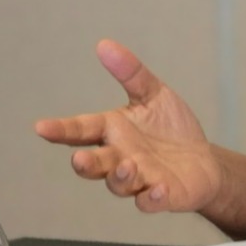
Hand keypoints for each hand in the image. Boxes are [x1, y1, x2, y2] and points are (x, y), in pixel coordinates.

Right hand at [33, 39, 224, 213]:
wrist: (204, 161)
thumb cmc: (172, 130)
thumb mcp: (154, 95)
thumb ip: (131, 73)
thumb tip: (105, 45)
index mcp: (113, 132)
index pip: (81, 129)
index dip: (61, 130)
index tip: (41, 127)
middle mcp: (120, 157)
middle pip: (94, 164)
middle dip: (86, 163)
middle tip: (80, 159)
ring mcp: (139, 179)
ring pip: (119, 184)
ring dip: (120, 177)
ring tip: (128, 166)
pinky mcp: (161, 195)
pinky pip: (150, 201)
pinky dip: (151, 198)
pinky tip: (157, 190)